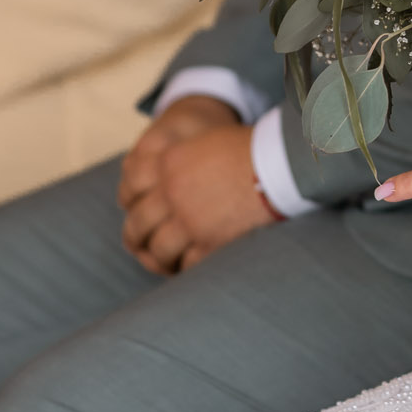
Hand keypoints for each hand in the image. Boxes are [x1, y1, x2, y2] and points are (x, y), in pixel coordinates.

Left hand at [118, 96, 279, 273]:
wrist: (279, 164)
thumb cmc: (251, 149)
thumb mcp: (205, 143)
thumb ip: (179, 161)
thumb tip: (164, 179)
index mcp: (168, 164)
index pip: (132, 187)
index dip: (131, 204)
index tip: (135, 214)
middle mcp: (172, 193)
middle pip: (140, 222)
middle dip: (138, 237)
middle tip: (142, 246)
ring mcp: (189, 221)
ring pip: (160, 249)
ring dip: (161, 258)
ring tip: (167, 262)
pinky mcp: (210, 243)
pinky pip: (188, 265)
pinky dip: (187, 269)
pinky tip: (191, 267)